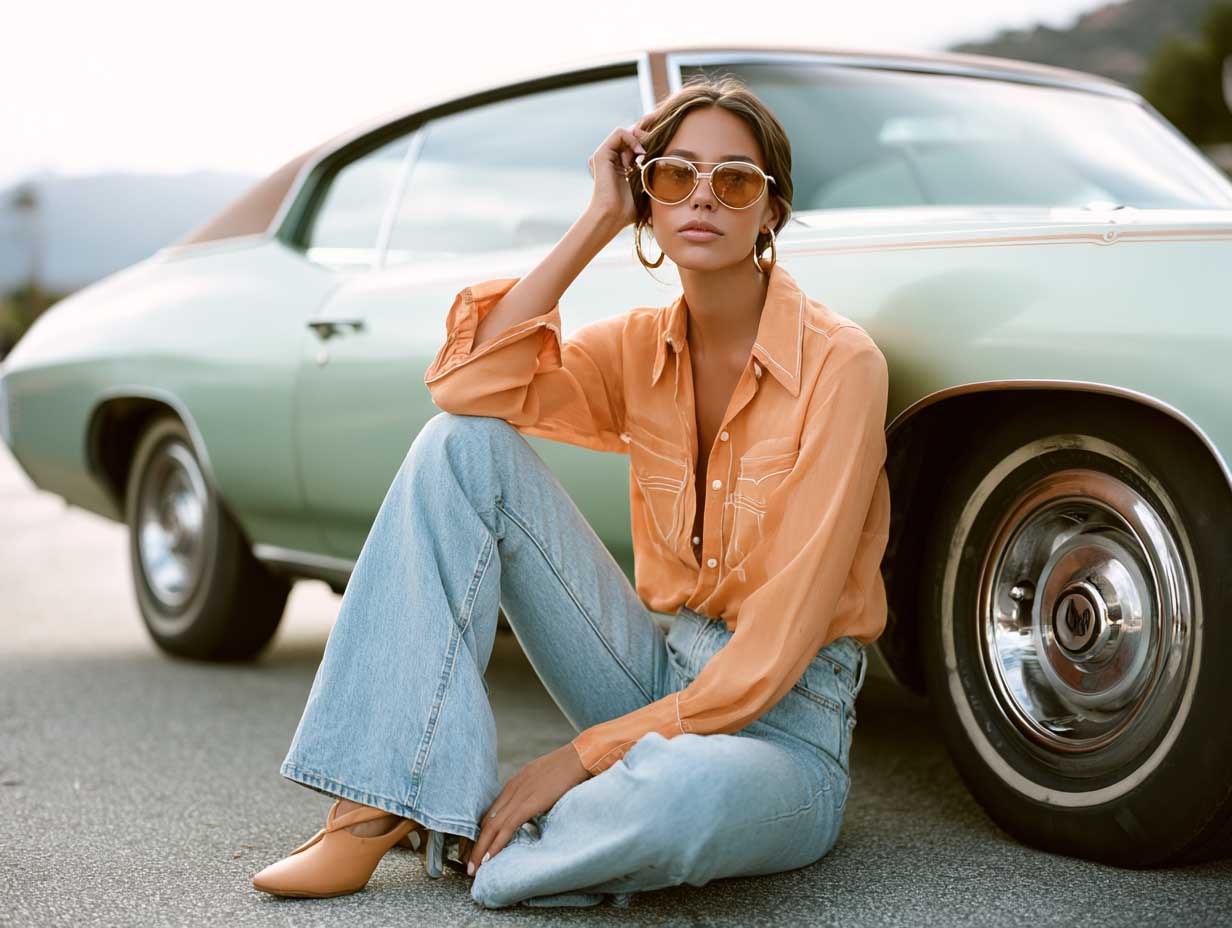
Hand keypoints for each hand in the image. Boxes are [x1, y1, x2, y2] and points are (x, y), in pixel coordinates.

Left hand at [463, 742, 591, 875]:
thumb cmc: (567, 771)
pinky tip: (488, 858)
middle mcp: (511, 790)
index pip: (490, 813)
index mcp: (514, 785)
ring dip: (480, 849)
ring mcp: (518, 796)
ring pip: (492, 827)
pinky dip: (495, 844)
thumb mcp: (543, 784)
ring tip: (473, 867)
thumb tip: (533, 812)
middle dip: (474, 844)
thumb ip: (533, 797)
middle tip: (467, 863)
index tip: (474, 849)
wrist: (579, 757)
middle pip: (486, 821)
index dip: (480, 833)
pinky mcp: (529, 803)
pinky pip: (507, 827)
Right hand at [586, 112, 655, 234]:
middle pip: (633, 135)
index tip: (663, 148)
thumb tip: (676, 170)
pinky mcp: (601, 154)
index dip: (651, 141)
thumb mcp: (647, 188)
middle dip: (648, 138)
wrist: (612, 216)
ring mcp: (606, 156)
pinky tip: (639, 153)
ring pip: (627, 132)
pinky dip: (632, 138)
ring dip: (640, 140)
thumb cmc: (629, 210)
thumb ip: (654, 175)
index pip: (637, 144)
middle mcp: (612, 159)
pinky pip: (619, 133)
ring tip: (644, 157)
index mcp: (621, 165)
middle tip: (657, 149)